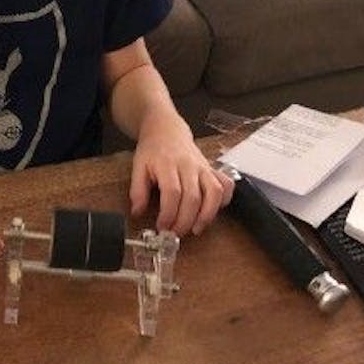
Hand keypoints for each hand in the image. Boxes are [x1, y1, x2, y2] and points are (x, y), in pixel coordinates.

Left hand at [129, 116, 234, 235]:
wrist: (166, 129)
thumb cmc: (152, 150)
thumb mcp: (138, 167)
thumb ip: (137, 190)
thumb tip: (137, 212)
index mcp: (167, 164)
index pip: (172, 193)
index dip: (168, 214)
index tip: (161, 227)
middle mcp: (189, 165)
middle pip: (193, 197)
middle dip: (185, 221)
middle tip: (175, 233)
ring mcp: (203, 167)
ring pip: (214, 192)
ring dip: (207, 215)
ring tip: (195, 229)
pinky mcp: (213, 169)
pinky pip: (226, 185)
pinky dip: (224, 200)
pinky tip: (213, 211)